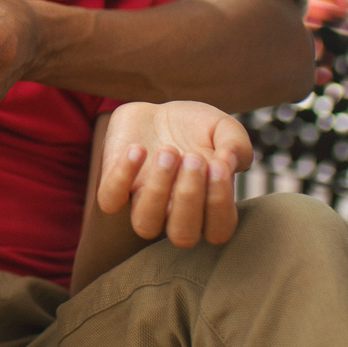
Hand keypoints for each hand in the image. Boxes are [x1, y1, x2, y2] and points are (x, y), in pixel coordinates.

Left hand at [95, 102, 255, 248]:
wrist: (158, 110)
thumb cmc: (197, 127)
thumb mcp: (224, 129)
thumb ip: (237, 145)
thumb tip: (228, 161)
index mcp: (207, 208)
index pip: (218, 231)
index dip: (220, 203)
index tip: (219, 163)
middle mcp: (175, 214)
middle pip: (182, 236)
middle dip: (189, 196)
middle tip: (192, 156)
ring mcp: (143, 202)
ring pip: (145, 224)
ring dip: (158, 189)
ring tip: (168, 151)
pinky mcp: (115, 186)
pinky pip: (110, 200)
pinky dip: (122, 176)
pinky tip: (138, 149)